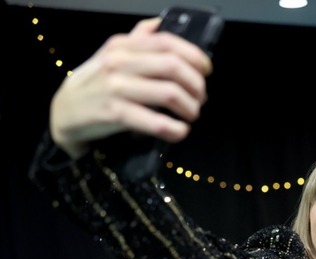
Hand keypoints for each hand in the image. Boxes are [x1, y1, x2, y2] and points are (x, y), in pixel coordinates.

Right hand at [49, 17, 212, 157]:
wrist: (64, 111)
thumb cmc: (96, 83)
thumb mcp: (112, 55)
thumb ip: (137, 40)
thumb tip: (158, 24)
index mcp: (123, 46)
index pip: (167, 42)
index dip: (195, 56)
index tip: (206, 71)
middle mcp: (119, 62)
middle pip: (173, 67)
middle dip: (196, 85)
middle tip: (200, 97)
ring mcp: (116, 88)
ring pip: (170, 93)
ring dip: (190, 108)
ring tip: (191, 115)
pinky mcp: (115, 114)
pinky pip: (156, 122)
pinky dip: (175, 129)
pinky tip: (179, 131)